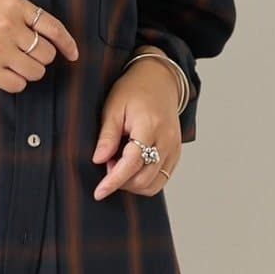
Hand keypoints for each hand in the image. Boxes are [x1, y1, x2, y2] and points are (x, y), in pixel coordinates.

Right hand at [0, 0, 79, 92]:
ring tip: (13, 66)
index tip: (73, 55)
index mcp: (13, 4)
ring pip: (35, 72)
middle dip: (40, 59)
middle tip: (25, 58)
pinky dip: (15, 83)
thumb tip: (44, 37)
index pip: (53, 26)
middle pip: (46, 54)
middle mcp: (9, 25)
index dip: (67, 44)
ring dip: (29, 73)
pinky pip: (17, 84)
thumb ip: (17, 13)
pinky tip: (4, 75)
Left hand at [91, 56, 181, 199]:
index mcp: (150, 126)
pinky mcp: (176, 155)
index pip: (131, 163)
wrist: (159, 81)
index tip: (99, 192)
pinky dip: (143, 180)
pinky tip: (133, 165)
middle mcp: (167, 140)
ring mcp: (174, 149)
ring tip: (120, 162)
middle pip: (143, 179)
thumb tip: (98, 160)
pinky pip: (160, 180)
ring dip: (132, 183)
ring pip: (152, 184)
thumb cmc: (134, 91)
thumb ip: (107, 135)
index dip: (114, 181)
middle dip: (121, 180)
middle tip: (109, 161)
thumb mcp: (113, 107)